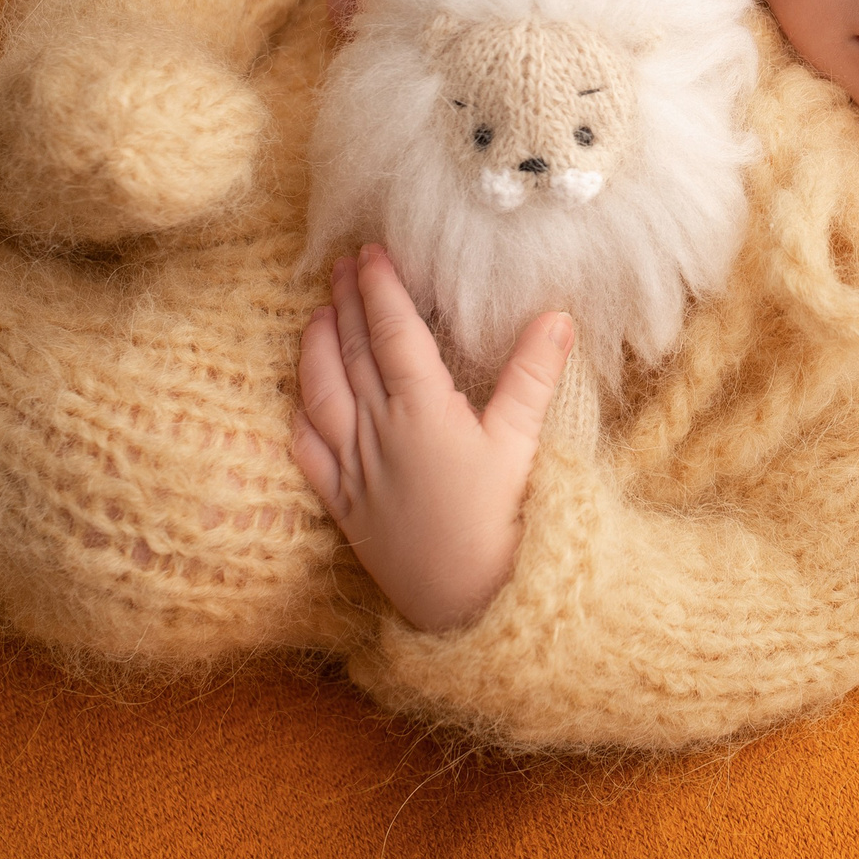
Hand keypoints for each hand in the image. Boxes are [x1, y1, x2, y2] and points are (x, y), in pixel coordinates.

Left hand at [290, 245, 576, 631]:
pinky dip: (300, 416)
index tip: (371, 253)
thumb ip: (533, 376)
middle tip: (341, 265)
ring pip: (322, 393)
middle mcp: (378, 432)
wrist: (469, 605)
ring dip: (316, 347)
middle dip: (345, 303)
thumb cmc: (504, 523)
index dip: (380, 288)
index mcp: (423, 410)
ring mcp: (355, 469)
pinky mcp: (343, 505)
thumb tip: (557, 316)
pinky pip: (308, 451)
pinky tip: (301, 398)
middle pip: (353, 353)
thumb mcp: (522, 445)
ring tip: (317, 314)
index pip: (392, 332)